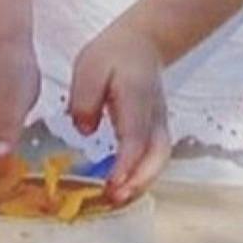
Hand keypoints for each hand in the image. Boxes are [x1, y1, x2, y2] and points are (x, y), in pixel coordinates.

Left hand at [68, 20, 170, 205]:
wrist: (142, 43)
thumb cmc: (113, 54)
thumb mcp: (89, 68)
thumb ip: (84, 99)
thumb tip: (83, 129)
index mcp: (136, 99)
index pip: (135, 139)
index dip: (126, 165)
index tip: (112, 184)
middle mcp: (154, 116)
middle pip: (156, 157)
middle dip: (138, 182)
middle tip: (114, 198)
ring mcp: (159, 124)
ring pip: (159, 161)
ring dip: (141, 183)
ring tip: (116, 199)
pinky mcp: (156, 130)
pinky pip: (154, 158)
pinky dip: (142, 175)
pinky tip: (122, 186)